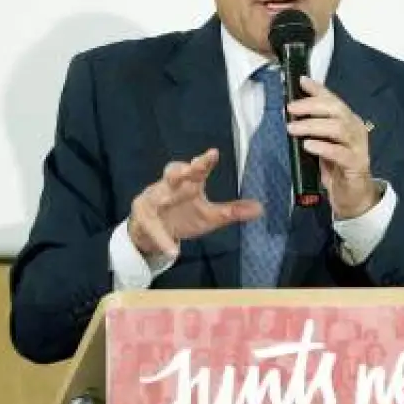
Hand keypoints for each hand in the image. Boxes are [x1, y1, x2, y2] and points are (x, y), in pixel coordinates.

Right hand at [127, 148, 261, 258]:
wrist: (152, 232)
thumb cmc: (184, 216)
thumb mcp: (209, 217)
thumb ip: (231, 211)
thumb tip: (260, 208)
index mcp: (189, 183)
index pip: (198, 169)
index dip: (204, 161)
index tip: (213, 153)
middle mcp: (170, 187)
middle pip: (173, 174)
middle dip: (180, 171)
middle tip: (189, 169)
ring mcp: (153, 200)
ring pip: (156, 194)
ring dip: (162, 197)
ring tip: (168, 201)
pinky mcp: (143, 218)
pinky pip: (152, 228)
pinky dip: (162, 239)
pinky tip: (173, 250)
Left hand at [285, 76, 381, 219]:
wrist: (354, 196)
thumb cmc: (336, 168)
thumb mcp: (323, 143)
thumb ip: (313, 128)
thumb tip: (293, 112)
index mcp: (348, 121)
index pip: (333, 99)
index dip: (317, 89)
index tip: (300, 81)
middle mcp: (355, 130)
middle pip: (336, 110)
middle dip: (311, 106)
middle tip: (291, 109)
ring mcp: (358, 147)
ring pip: (338, 128)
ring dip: (313, 126)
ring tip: (293, 129)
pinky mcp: (356, 165)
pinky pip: (340, 153)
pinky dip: (323, 147)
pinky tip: (308, 145)